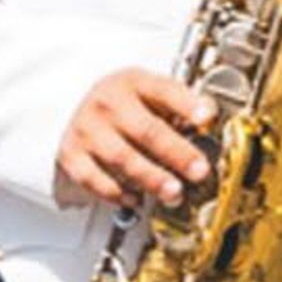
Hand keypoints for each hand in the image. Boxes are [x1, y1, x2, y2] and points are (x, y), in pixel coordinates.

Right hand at [56, 69, 218, 210]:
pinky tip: (135, 199)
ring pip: (122, 157)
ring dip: (151, 178)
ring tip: (174, 192)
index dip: (187, 104)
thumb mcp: (148, 94)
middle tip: (199, 171)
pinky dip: (116, 192)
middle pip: (146, 130)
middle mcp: (108, 103)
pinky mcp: (72, 155)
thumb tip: (209, 131)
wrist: (75, 107)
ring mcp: (87, 129)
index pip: (163, 90)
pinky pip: (94, 179)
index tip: (206, 117)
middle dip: (176, 153)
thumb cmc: (122, 105)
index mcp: (133, 83)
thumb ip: (176, 110)